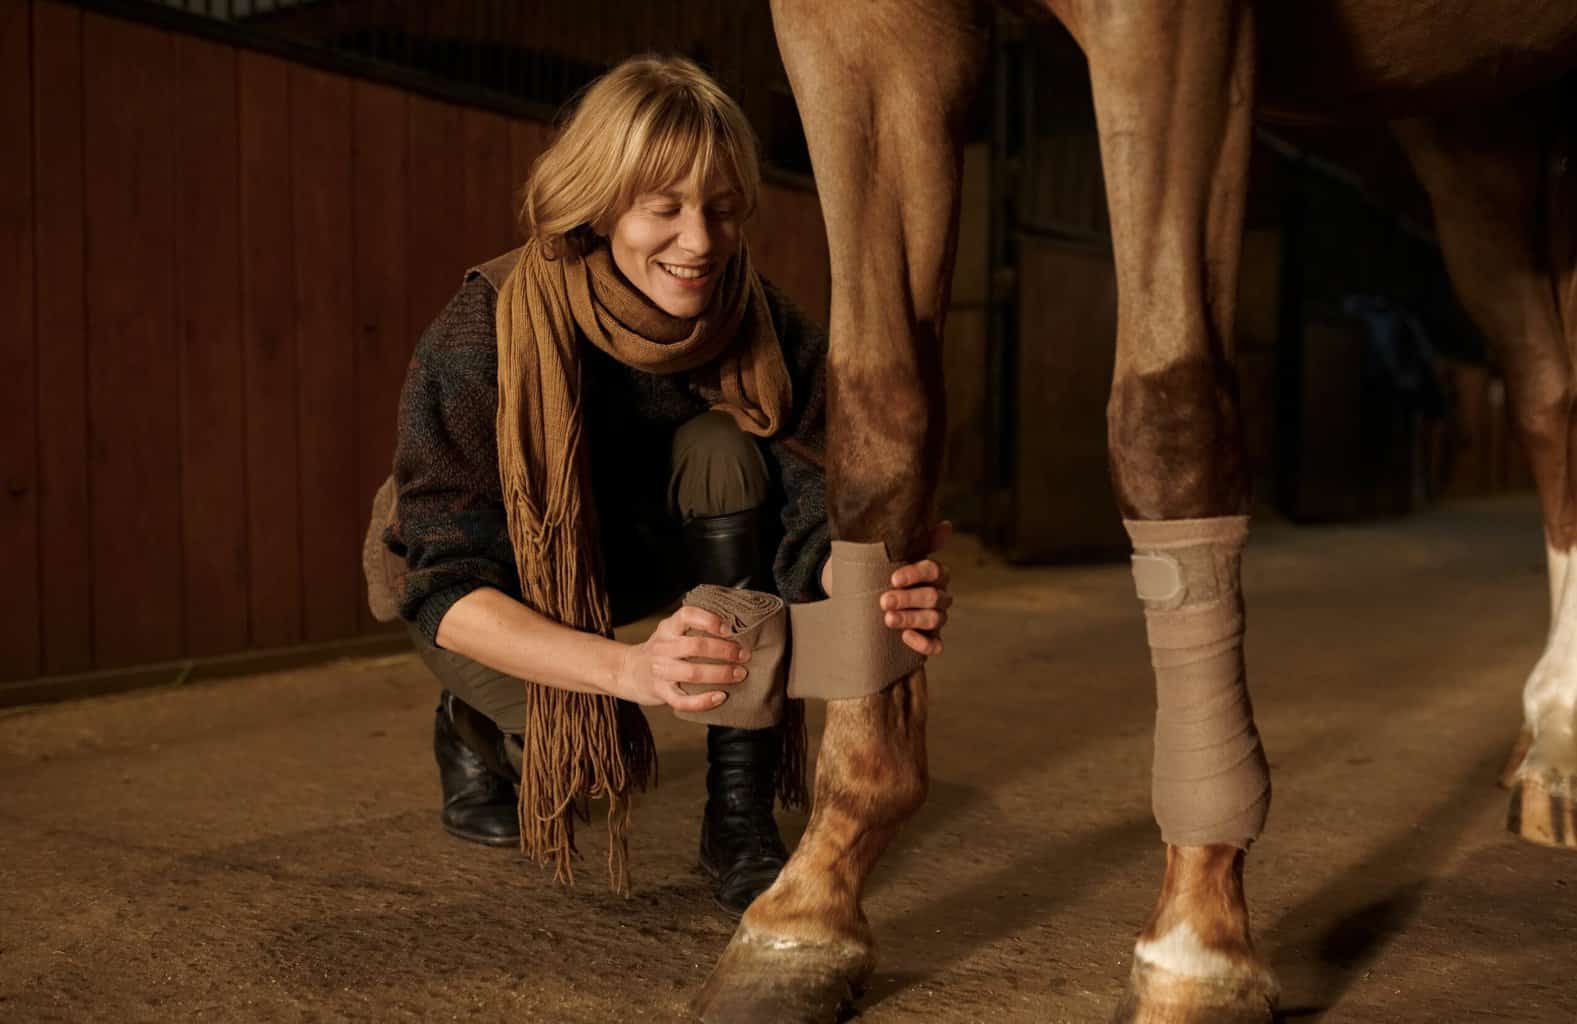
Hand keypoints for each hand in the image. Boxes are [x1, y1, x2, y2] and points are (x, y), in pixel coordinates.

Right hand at [615, 605, 750, 711]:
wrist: (628, 671)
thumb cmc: (660, 651)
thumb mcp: (671, 632)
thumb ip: (693, 628)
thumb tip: (734, 628)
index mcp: (668, 628)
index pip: (687, 616)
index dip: (710, 620)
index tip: (729, 628)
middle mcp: (662, 647)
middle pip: (696, 646)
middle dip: (725, 651)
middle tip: (744, 655)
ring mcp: (660, 671)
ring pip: (692, 673)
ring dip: (721, 674)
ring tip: (739, 674)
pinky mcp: (660, 692)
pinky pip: (683, 700)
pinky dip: (704, 701)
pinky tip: (720, 697)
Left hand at [882, 521, 952, 655]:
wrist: (868, 598)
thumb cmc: (886, 573)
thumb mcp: (896, 555)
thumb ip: (920, 540)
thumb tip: (947, 525)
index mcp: (935, 573)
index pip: (932, 571)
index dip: (915, 574)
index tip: (893, 579)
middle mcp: (939, 595)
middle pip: (932, 597)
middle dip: (908, 599)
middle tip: (884, 601)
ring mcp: (936, 618)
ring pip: (934, 619)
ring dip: (911, 619)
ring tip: (888, 619)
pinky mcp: (930, 638)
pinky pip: (936, 645)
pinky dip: (923, 643)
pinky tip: (905, 638)